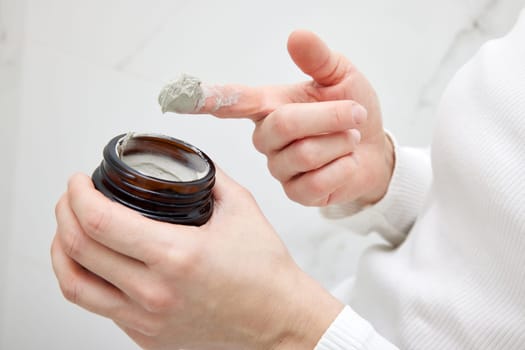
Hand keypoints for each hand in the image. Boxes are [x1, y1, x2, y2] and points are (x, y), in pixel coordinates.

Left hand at [51, 169, 342, 349]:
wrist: (278, 321)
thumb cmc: (265, 273)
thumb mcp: (241, 208)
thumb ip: (209, 177)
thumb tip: (183, 162)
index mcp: (177, 256)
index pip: (101, 222)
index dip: (78, 195)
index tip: (79, 181)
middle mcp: (154, 292)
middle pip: (78, 250)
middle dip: (64, 213)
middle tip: (72, 197)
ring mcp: (146, 319)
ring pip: (75, 285)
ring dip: (61, 250)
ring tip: (68, 229)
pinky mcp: (146, 336)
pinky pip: (99, 306)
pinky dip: (86, 278)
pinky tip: (96, 262)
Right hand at [184, 30, 393, 206]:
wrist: (373, 151)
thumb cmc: (352, 111)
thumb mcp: (341, 77)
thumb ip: (318, 58)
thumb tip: (296, 36)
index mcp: (271, 105)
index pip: (233, 101)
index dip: (205, 98)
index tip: (176, 96)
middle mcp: (267, 138)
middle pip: (284, 125)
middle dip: (327, 116)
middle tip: (354, 112)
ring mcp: (280, 168)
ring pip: (304, 154)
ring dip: (339, 142)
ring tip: (348, 138)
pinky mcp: (296, 193)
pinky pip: (316, 182)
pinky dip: (342, 168)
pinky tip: (345, 163)